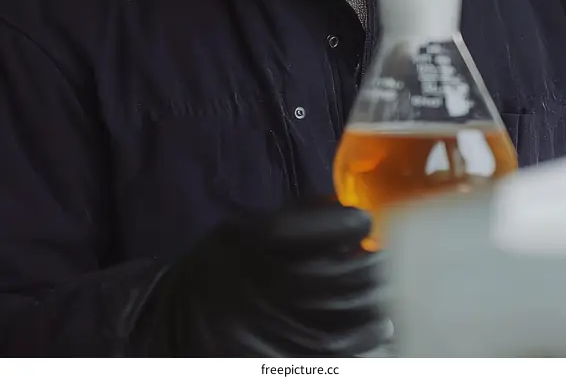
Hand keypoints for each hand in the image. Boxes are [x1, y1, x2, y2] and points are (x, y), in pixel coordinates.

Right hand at [132, 199, 388, 356]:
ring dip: (374, 302)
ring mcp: (274, 328)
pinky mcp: (281, 360)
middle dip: (369, 265)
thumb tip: (341, 206)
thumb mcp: (241, 229)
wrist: (175, 322)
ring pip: (341, 317)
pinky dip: (365, 340)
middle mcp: (263, 286)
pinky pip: (334, 353)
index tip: (365, 220)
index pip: (312, 231)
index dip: (345, 224)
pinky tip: (382, 327)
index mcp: (253, 245)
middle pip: (335, 276)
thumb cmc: (219, 267)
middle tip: (388, 254)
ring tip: (389, 290)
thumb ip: (291, 218)